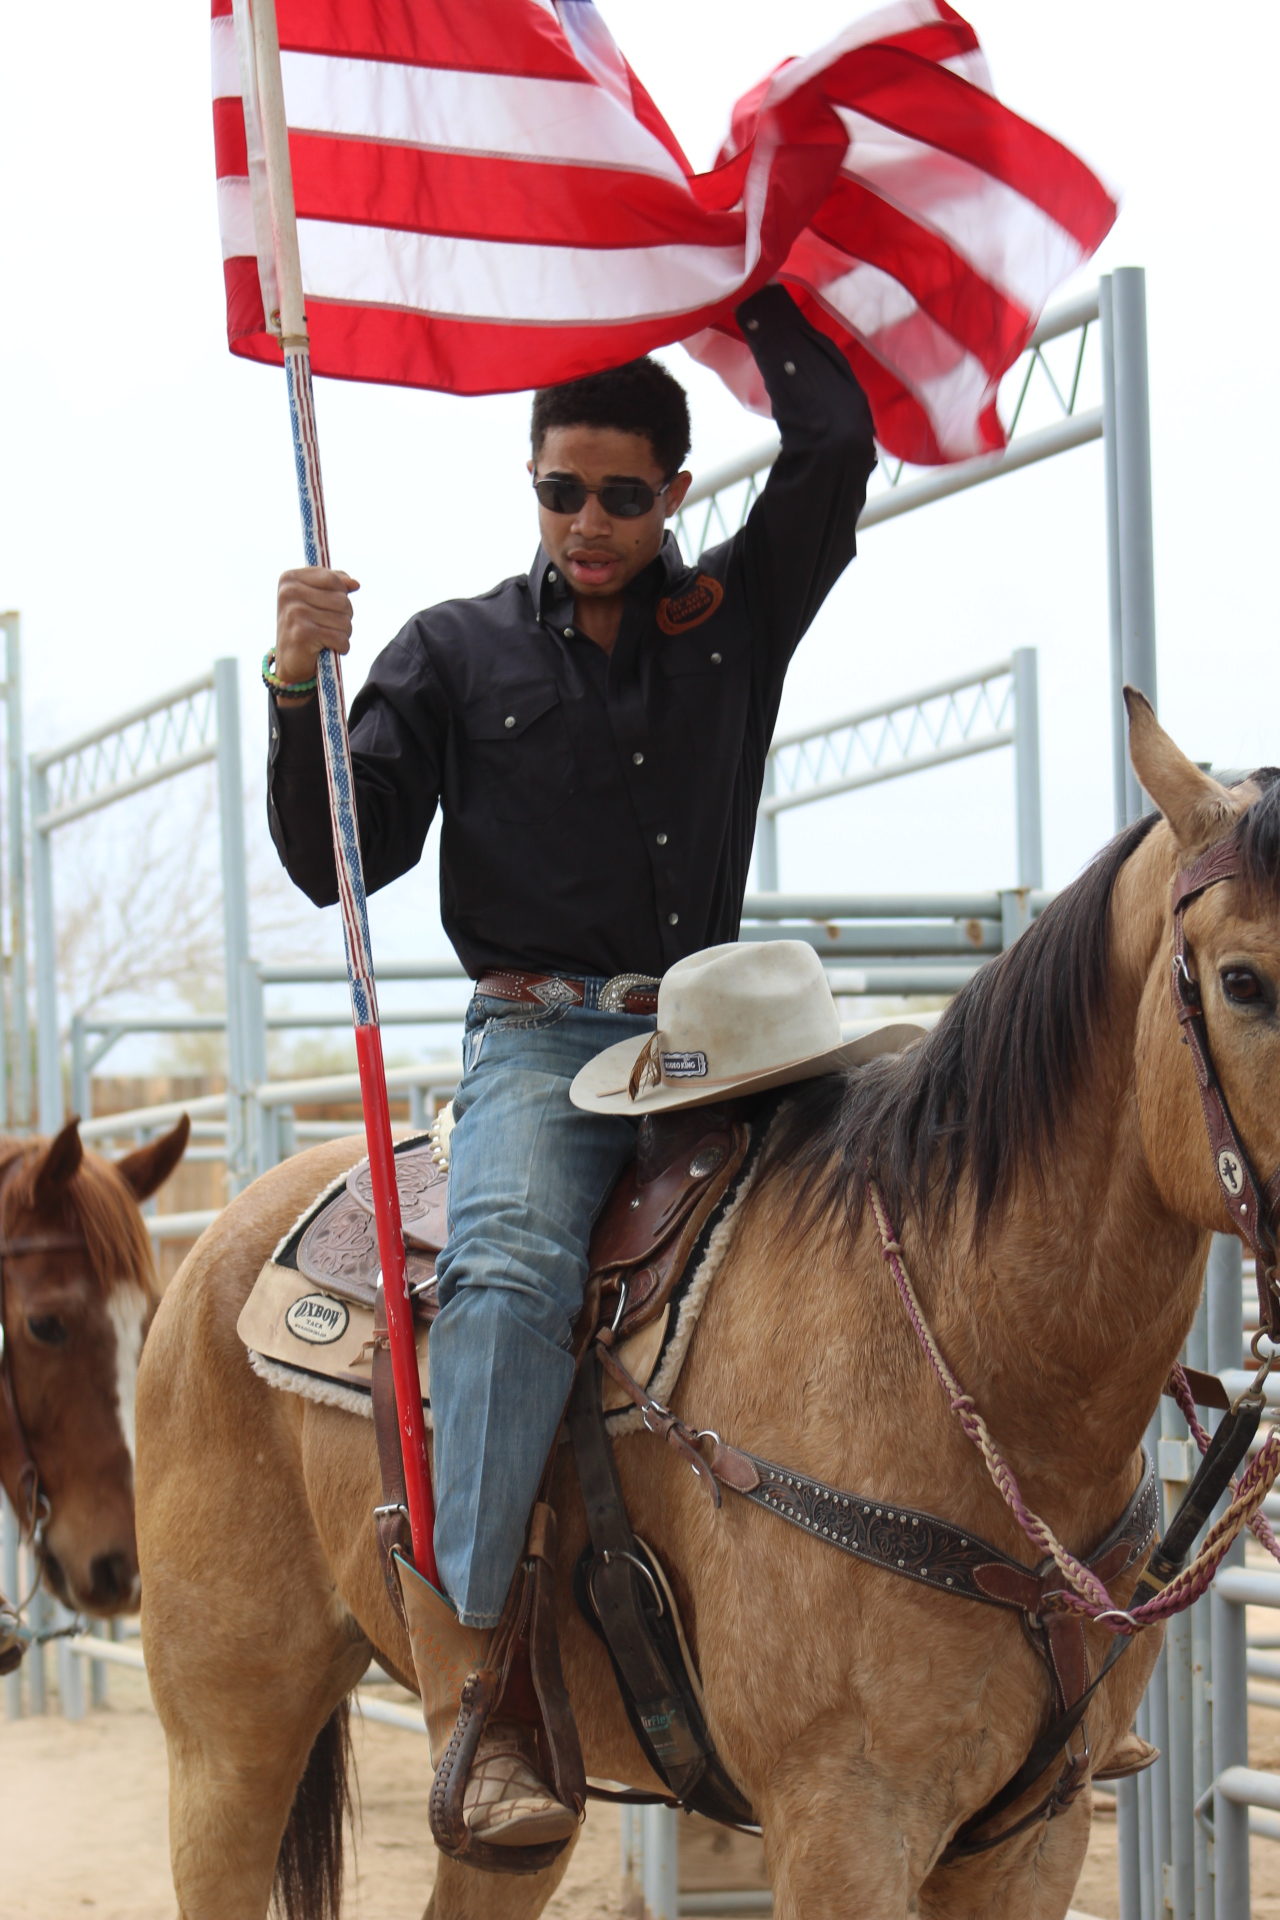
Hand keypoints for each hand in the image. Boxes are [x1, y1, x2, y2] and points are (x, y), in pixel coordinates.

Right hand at [275, 568, 360, 686]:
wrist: (290, 662)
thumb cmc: (306, 627)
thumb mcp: (317, 600)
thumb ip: (335, 586)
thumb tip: (355, 584)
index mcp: (290, 579)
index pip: (332, 579)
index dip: (341, 595)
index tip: (329, 608)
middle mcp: (289, 593)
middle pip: (342, 600)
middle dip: (344, 617)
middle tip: (328, 627)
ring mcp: (294, 613)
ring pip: (344, 620)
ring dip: (343, 634)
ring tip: (327, 638)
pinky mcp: (302, 634)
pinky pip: (340, 638)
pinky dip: (341, 647)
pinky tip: (328, 648)